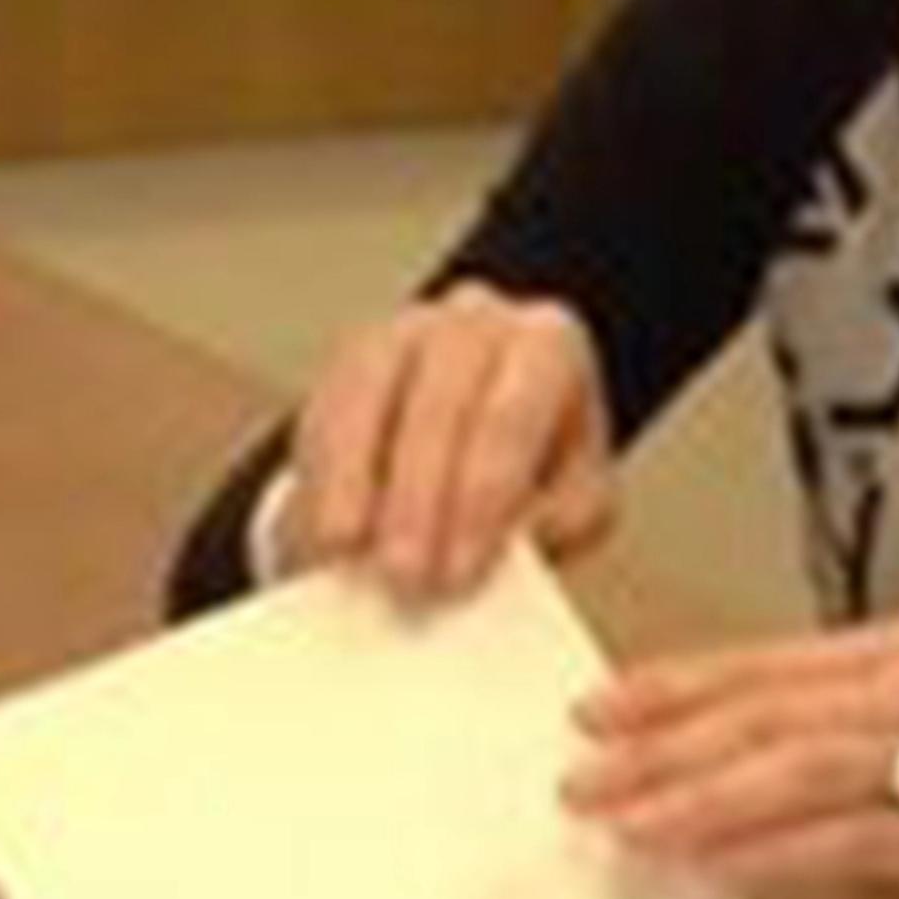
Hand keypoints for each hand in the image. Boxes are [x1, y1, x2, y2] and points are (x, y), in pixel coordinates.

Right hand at [279, 284, 611, 601]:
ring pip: (370, 396)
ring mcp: (406, 330)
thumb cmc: (539, 465)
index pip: (514, 414)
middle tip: (404, 576)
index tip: (460, 570)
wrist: (485, 430)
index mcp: (549, 345)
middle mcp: (477, 321)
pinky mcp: (349, 358)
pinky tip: (321, 531)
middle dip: (418, 498)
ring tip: (346, 553)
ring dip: (355, 482)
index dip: (483, 494)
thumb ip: (560, 518)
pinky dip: (322, 477)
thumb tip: (514, 544)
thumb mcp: (577, 495)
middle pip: (440, 403)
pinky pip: (325, 409)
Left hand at [564, 617, 898, 898]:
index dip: (670, 688)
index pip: (761, 664)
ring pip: (795, 766)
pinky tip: (712, 865)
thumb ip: (820, 745)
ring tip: (627, 823)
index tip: (593, 712)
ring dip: (699, 798)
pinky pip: (845, 835)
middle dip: (662, 747)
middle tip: (583, 776)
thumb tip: (697, 769)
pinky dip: (768, 851)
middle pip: (765, 712)